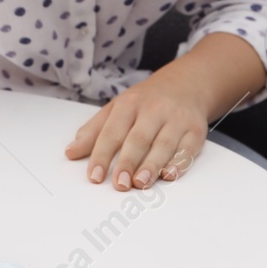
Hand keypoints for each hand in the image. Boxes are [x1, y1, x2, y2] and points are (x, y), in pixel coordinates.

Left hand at [64, 66, 210, 190]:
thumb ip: (93, 131)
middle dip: (128, 162)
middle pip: (139, 138)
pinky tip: (169, 175)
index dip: (102, 154)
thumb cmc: (146, 101)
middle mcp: (154, 109)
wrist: (186, 84)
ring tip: (140, 183)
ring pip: (164, 144)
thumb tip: (71, 152)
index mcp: (130, 104)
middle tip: (119, 184)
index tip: (94, 176)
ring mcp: (176, 119)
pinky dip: (180, 162)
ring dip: (152, 165)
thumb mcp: (117, 108)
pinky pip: (188, 148)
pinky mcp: (195, 130)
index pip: (112, 131)